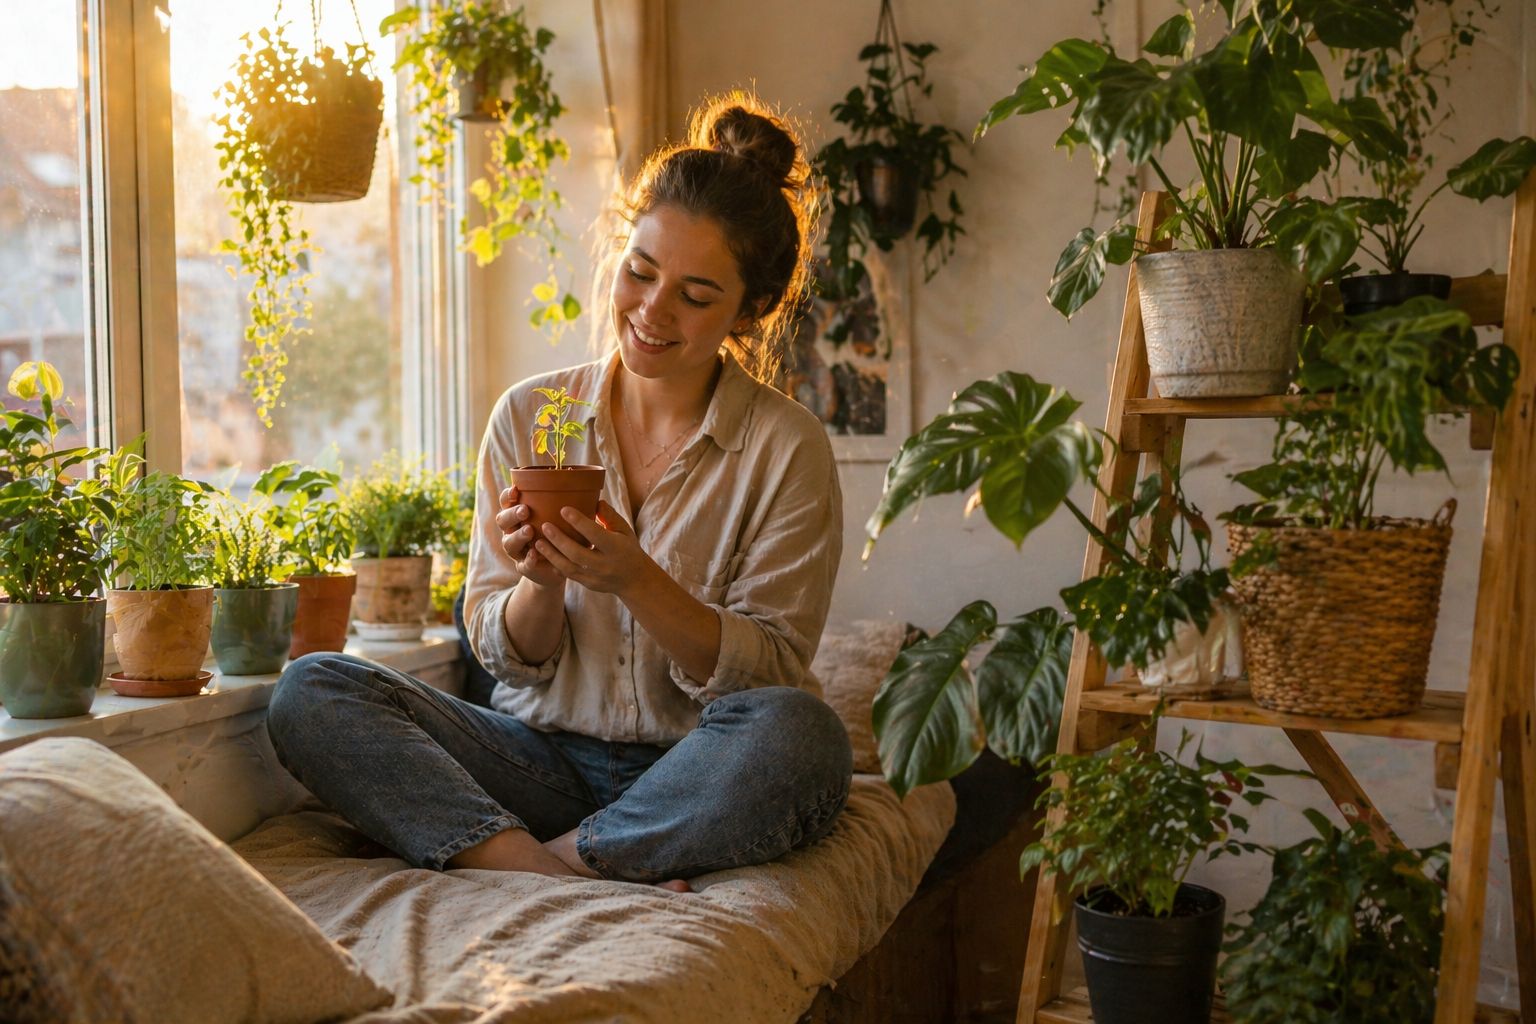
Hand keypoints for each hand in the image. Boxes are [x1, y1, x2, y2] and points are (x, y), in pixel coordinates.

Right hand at [495, 486, 565, 589]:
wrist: (562, 565)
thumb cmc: (565, 535)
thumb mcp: (567, 520)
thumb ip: (574, 510)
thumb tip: (600, 502)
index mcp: (519, 515)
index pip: (506, 501)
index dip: (507, 495)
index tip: (516, 490)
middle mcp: (513, 531)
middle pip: (502, 520)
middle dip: (512, 514)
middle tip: (525, 511)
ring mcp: (517, 550)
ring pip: (509, 543)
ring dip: (518, 536)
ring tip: (530, 531)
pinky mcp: (525, 567)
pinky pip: (523, 564)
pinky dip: (528, 560)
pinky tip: (535, 555)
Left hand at [534, 500, 656, 598]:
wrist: (634, 580)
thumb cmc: (628, 548)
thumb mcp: (625, 530)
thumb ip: (610, 516)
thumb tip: (596, 501)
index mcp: (616, 548)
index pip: (595, 534)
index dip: (579, 522)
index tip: (564, 510)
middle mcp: (605, 564)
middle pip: (578, 553)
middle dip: (559, 540)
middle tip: (545, 526)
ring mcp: (595, 577)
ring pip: (569, 567)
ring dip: (551, 554)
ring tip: (538, 542)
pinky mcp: (588, 584)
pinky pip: (568, 575)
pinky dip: (555, 565)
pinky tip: (543, 556)